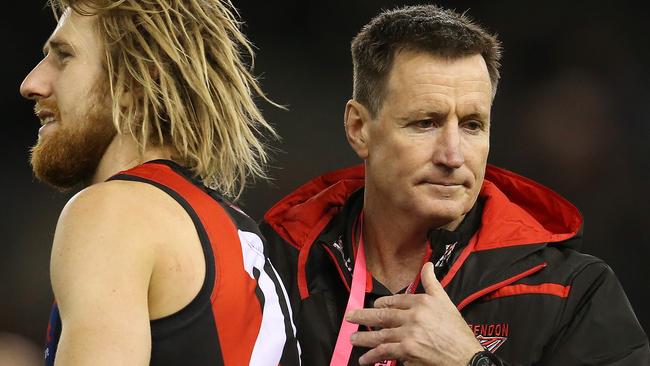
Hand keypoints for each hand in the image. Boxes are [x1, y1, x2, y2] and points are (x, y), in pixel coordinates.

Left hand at [346, 262, 482, 364]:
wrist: (467, 357)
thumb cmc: (457, 332)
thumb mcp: (446, 302)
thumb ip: (432, 283)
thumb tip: (427, 265)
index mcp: (422, 302)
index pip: (396, 300)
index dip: (382, 304)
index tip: (374, 306)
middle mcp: (413, 316)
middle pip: (382, 316)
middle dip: (363, 317)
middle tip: (350, 317)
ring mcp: (409, 333)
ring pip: (380, 335)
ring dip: (364, 338)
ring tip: (353, 338)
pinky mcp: (407, 350)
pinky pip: (385, 352)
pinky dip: (373, 356)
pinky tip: (365, 359)